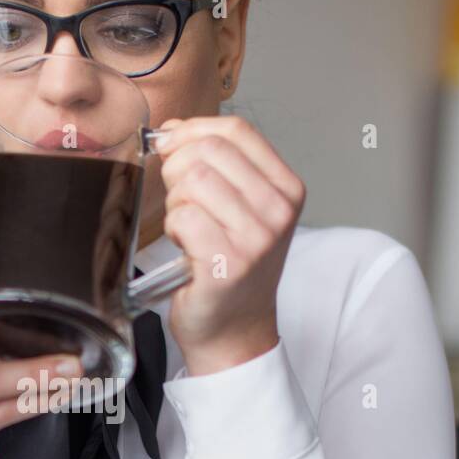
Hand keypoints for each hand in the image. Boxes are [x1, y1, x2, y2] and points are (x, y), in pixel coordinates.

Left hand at [156, 115, 304, 374]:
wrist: (233, 330)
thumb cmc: (231, 268)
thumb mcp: (238, 206)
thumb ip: (213, 163)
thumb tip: (175, 128)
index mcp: (286, 187)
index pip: (236, 130)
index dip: (193, 129)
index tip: (171, 144)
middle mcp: (278, 210)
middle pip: (209, 151)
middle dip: (178, 169)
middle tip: (180, 201)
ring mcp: (257, 237)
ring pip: (193, 181)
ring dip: (175, 203)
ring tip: (187, 229)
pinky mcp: (229, 262)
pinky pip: (183, 217)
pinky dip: (173, 229)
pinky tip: (186, 247)